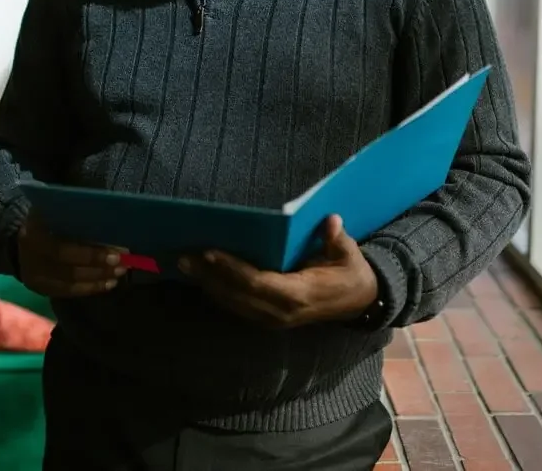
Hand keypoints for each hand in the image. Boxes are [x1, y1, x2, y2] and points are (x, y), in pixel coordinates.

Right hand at [16, 210, 125, 297]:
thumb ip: (78, 218)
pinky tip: (108, 283)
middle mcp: (31, 259)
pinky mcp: (41, 289)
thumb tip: (112, 226)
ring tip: (119, 273)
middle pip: (69, 270)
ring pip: (70, 284)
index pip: (63, 250)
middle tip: (123, 264)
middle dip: (100, 268)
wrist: (21, 239)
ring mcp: (34, 278)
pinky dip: (90, 288)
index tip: (118, 253)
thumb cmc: (47, 220)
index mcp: (34, 235)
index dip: (92, 255)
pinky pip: (68, 292)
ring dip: (98, 279)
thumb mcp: (57, 212)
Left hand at [178, 215, 377, 328]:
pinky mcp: (266, 318)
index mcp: (299, 295)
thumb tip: (331, 221)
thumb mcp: (348, 254)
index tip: (210, 252)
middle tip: (184, 256)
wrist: (357, 302)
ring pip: (232, 303)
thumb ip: (336, 240)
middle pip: (237, 295)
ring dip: (207, 284)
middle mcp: (281, 312)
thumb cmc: (350, 273)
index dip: (232, 269)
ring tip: (184, 263)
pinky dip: (217, 291)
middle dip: (209, 276)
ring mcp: (272, 319)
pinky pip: (236, 306)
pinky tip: (200, 276)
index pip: (258, 283)